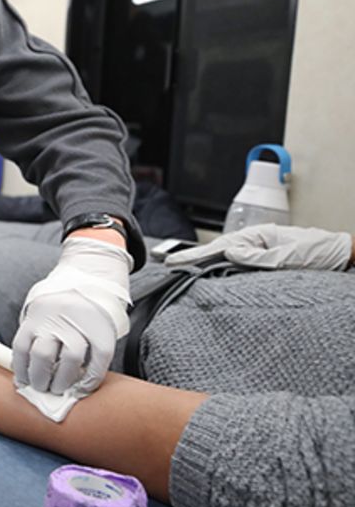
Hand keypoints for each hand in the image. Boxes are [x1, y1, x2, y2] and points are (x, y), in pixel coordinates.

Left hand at [13, 238, 130, 394]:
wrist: (93, 278)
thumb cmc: (62, 302)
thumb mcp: (41, 310)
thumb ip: (35, 333)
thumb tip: (25, 370)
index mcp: (37, 314)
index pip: (22, 347)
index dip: (20, 370)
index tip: (22, 383)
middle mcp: (57, 319)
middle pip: (43, 356)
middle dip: (39, 378)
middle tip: (42, 389)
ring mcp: (80, 324)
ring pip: (69, 360)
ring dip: (62, 381)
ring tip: (59, 389)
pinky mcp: (102, 332)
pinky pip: (97, 361)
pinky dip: (89, 380)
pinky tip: (82, 388)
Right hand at [165, 224, 351, 270]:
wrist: (342, 256)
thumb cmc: (320, 253)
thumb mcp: (288, 256)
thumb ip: (257, 257)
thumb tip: (228, 254)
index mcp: (257, 235)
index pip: (219, 247)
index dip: (195, 255)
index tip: (174, 261)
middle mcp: (256, 241)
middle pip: (218, 250)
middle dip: (193, 256)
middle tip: (169, 262)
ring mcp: (260, 249)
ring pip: (226, 256)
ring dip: (205, 261)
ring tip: (182, 266)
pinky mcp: (265, 260)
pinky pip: (237, 263)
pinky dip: (220, 266)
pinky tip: (210, 270)